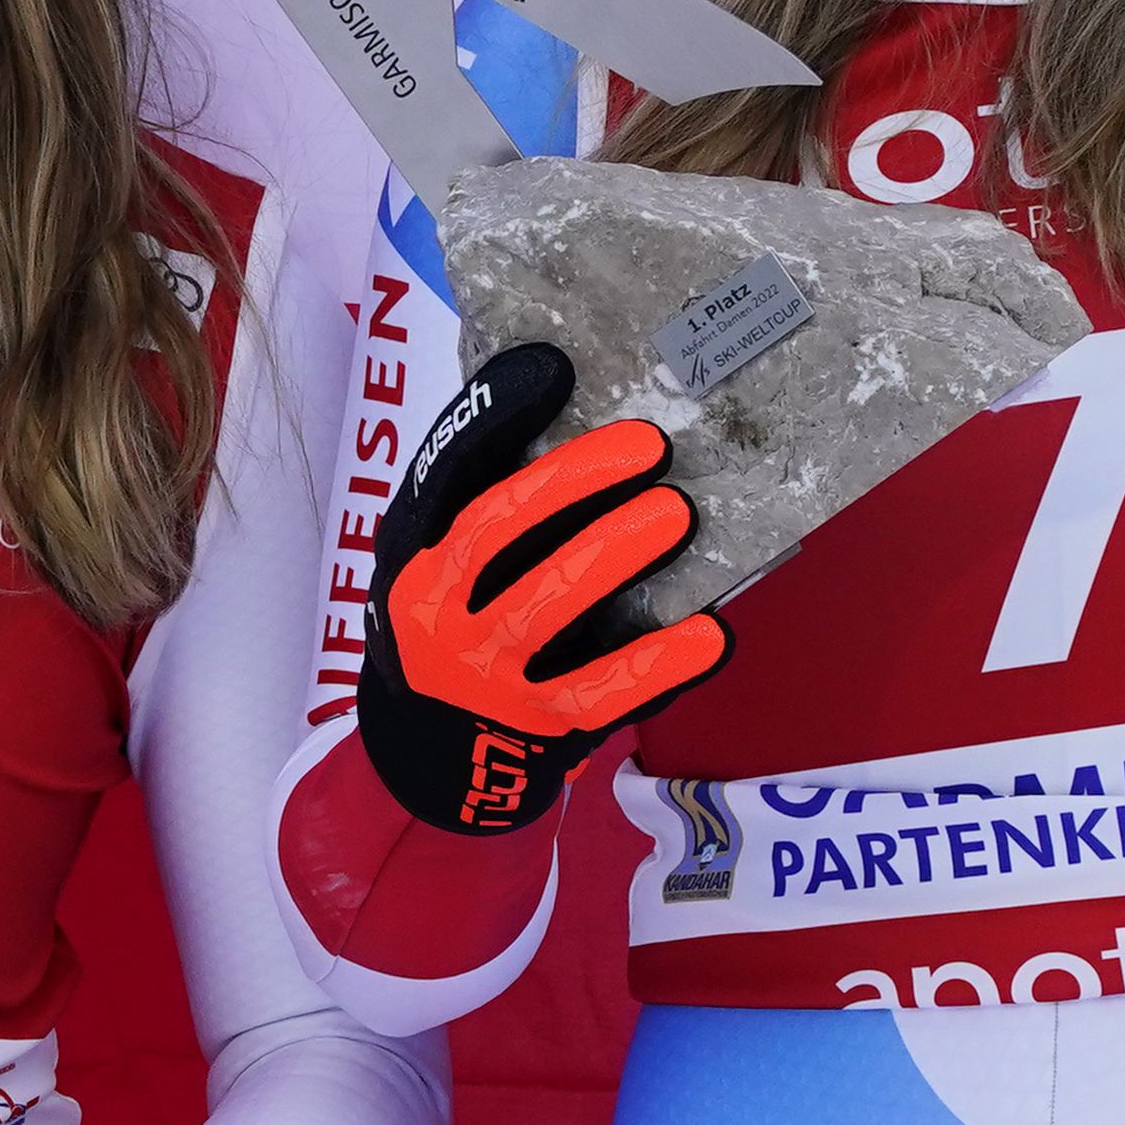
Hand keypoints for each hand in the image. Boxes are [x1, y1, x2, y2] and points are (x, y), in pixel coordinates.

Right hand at [356, 342, 731, 838]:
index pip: (443, 471)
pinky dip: (659, 664)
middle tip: (650, 445)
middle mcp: (434, 610)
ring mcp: (481, 673)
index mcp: (412, 551)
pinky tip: (712, 634)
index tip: (554, 366)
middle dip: (571, 481)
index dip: (491, 416)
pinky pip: (602, 692)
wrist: (429, 757)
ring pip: (547, 606)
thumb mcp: (439, 560)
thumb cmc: (454, 626)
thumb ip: (485, 498)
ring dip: (616, 553)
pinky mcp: (534, 725)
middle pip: (496, 532)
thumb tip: (572, 393)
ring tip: (678, 511)